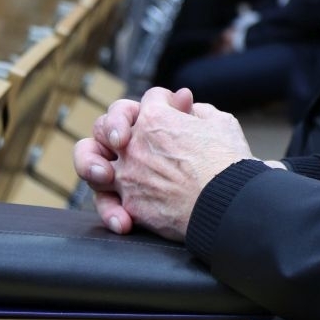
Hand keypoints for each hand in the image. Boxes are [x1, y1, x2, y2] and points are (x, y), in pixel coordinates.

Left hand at [77, 87, 253, 240]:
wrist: (229, 202)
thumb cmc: (230, 161)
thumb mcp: (221, 123)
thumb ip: (197, 112)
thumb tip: (185, 106)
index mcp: (157, 117)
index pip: (151, 100)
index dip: (167, 103)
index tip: (179, 112)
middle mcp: (133, 143)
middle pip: (105, 125)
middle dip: (115, 127)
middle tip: (127, 138)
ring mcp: (127, 175)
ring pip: (89, 163)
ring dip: (92, 165)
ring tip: (105, 173)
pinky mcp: (129, 204)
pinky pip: (107, 204)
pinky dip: (113, 211)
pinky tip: (124, 219)